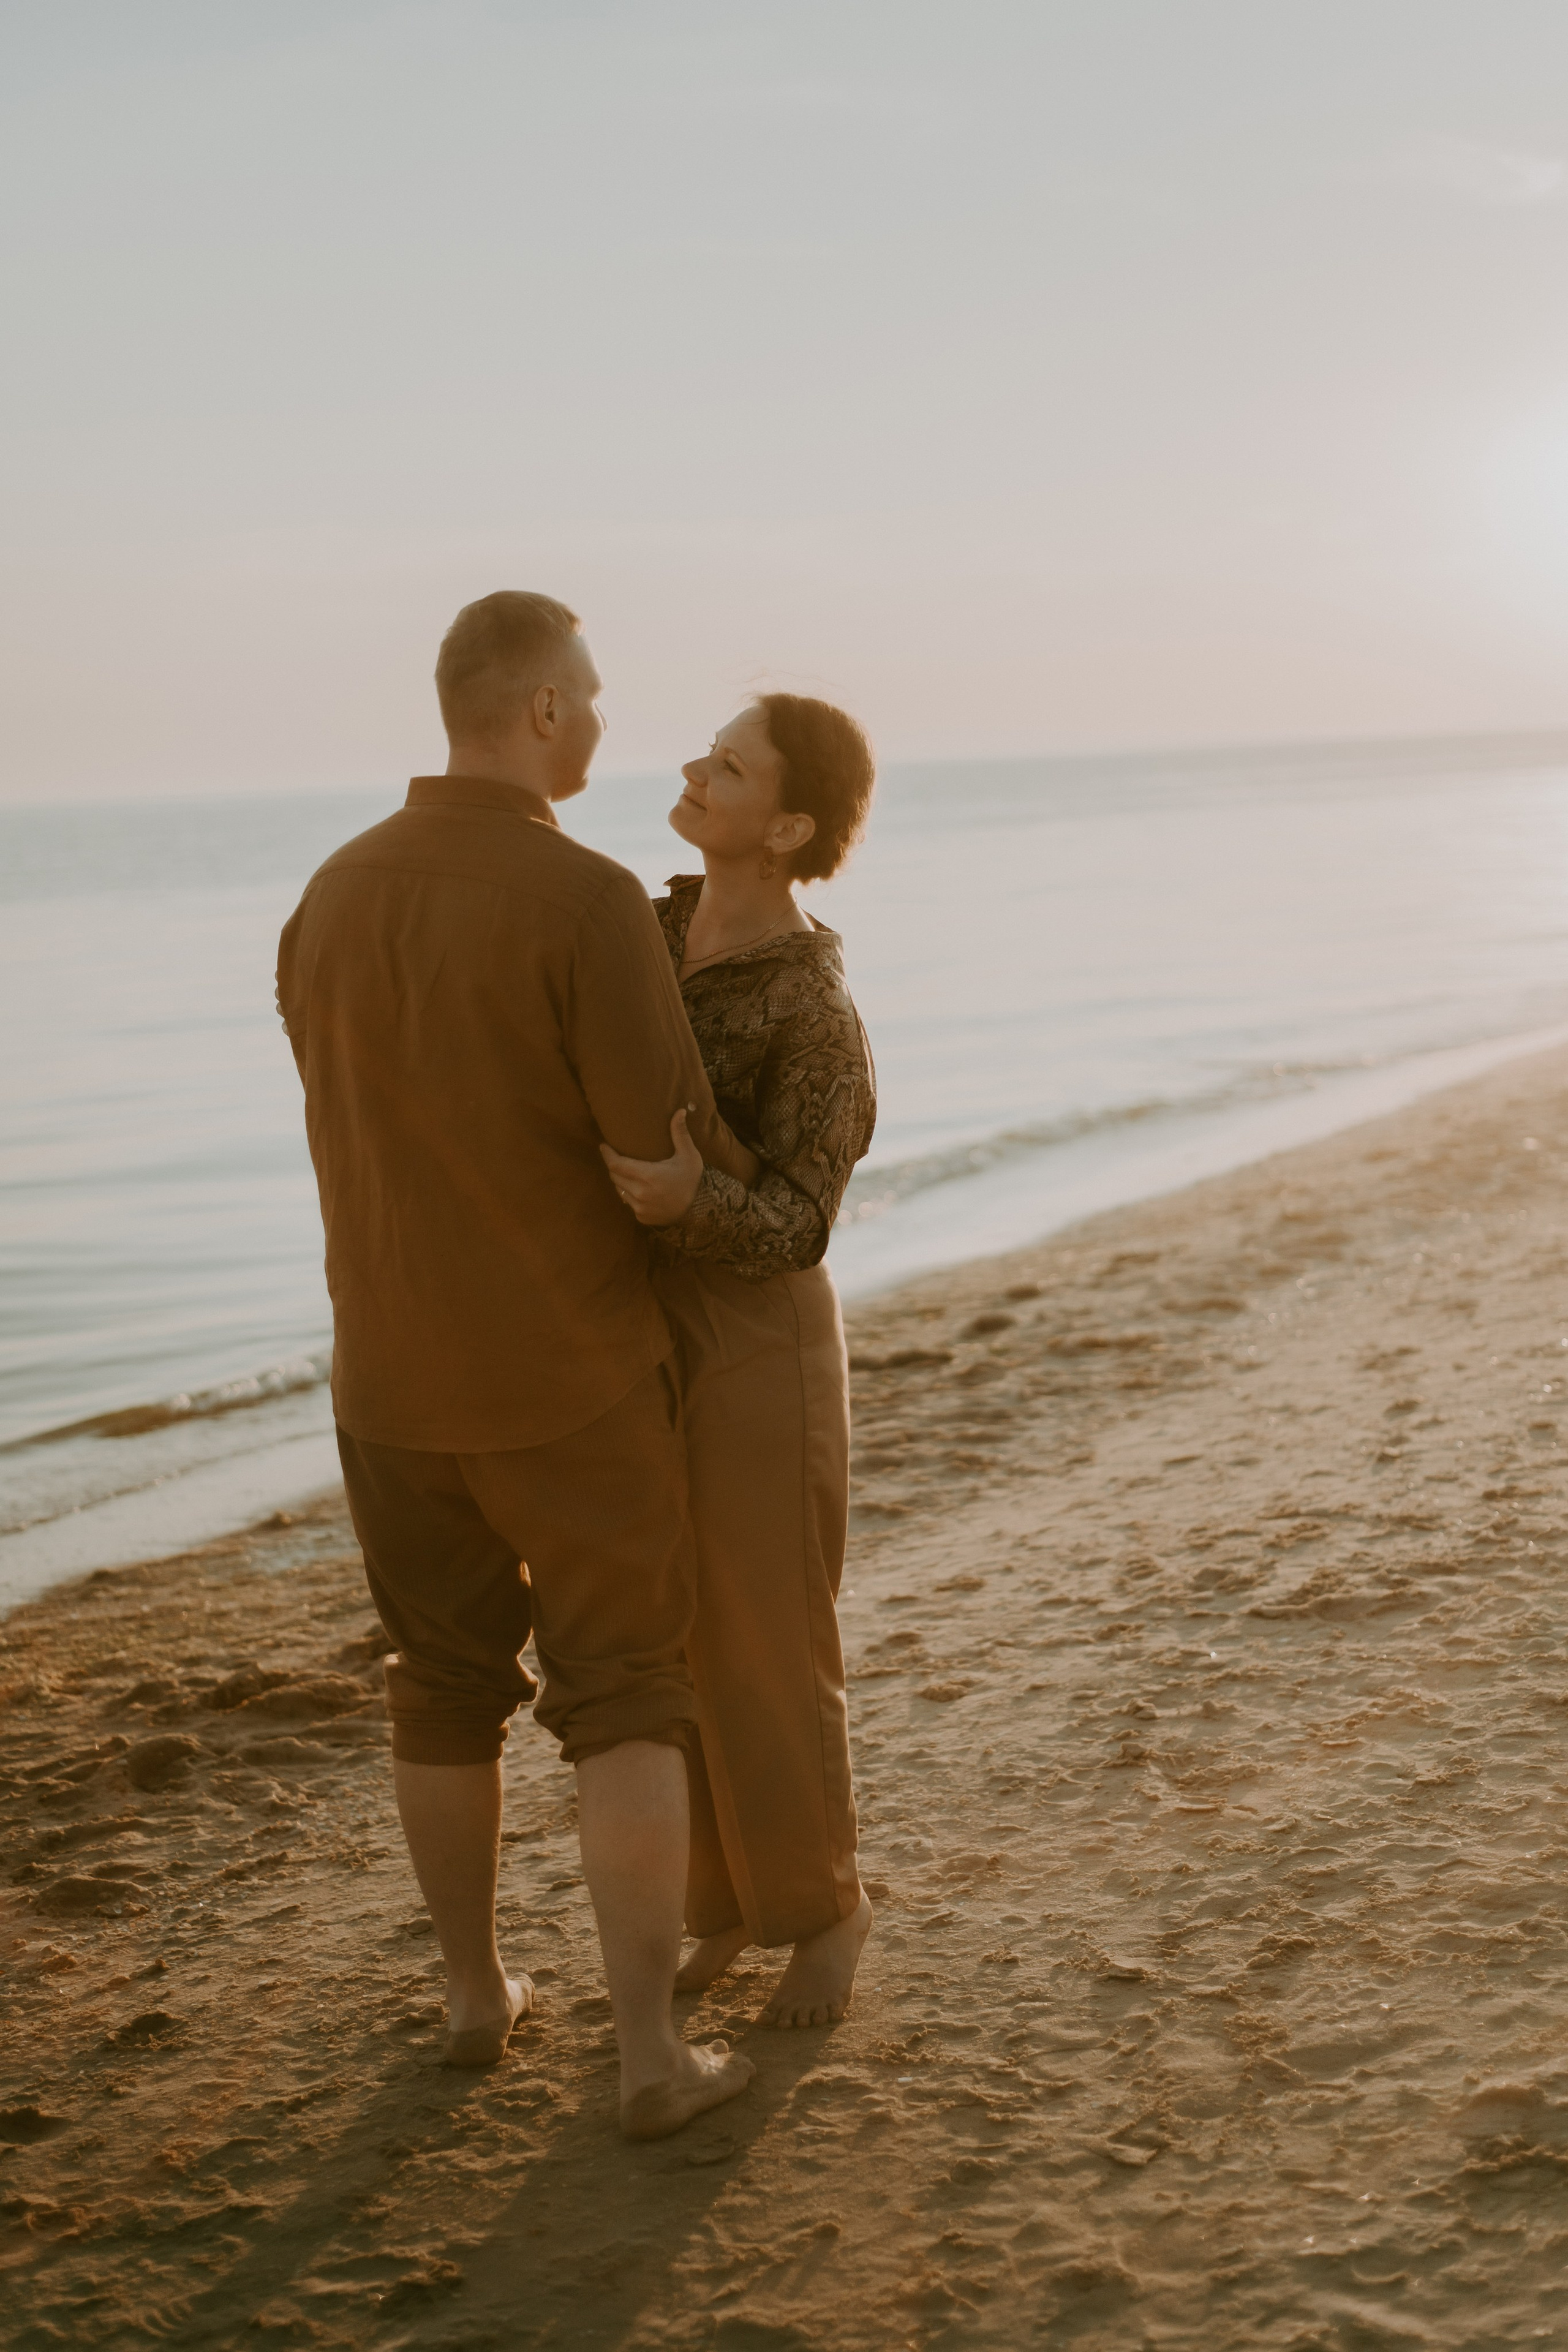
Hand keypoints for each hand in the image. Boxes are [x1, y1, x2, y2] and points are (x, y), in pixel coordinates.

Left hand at [600, 1108, 704, 1226]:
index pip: (616, 1165)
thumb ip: (680, 1133)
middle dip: (613, 1166)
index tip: (603, 1146)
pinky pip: (628, 1203)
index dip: (607, 1155)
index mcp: (648, 1175)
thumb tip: (680, 1110)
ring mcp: (640, 1207)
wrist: (699, 1209)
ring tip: (626, 1171)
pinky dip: (630, 1194)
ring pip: (620, 1190)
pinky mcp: (641, 1217)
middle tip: (616, 1157)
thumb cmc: (692, 1179)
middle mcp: (640, 1193)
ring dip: (620, 1180)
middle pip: (615, 1176)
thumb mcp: (688, 1155)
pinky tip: (638, 1189)